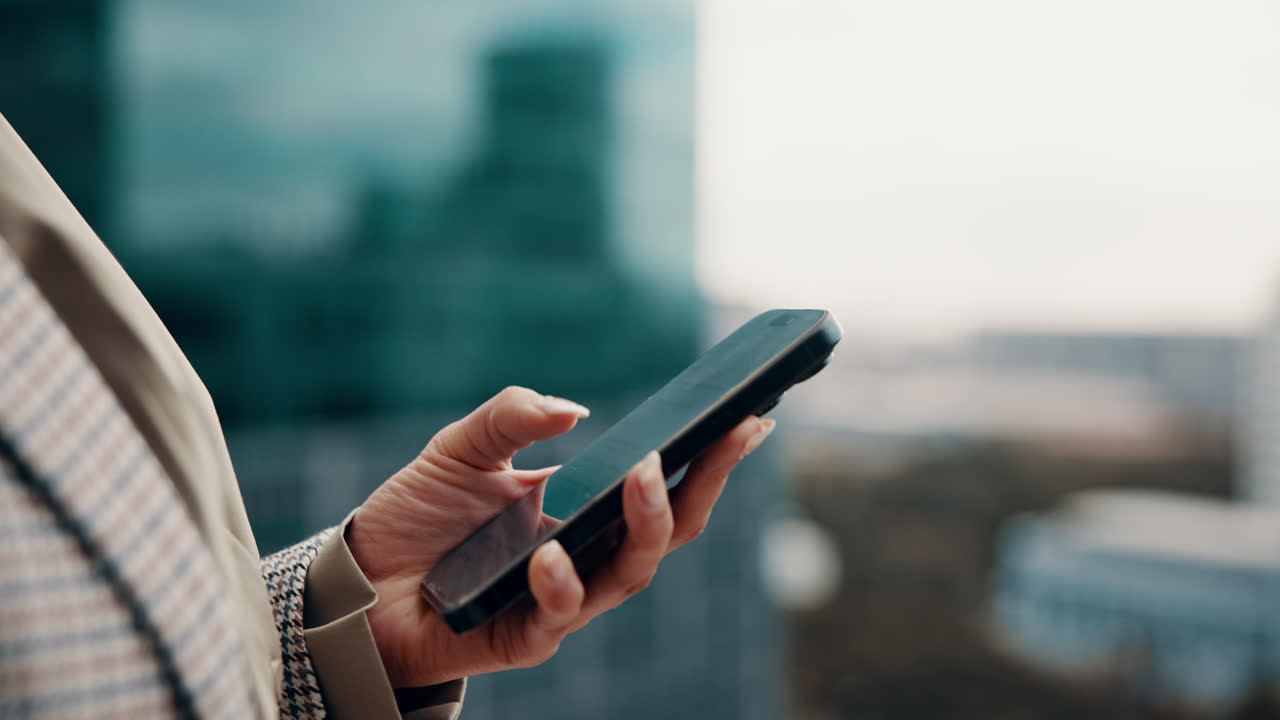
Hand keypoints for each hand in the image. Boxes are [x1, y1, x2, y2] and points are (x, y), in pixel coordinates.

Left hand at [347, 386, 774, 687]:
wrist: (357, 582)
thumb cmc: (419, 516)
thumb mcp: (460, 449)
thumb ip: (512, 418)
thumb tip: (576, 412)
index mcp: (582, 510)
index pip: (662, 483)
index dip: (710, 454)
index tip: (750, 414)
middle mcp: (586, 555)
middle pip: (670, 529)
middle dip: (708, 482)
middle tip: (729, 435)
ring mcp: (562, 598)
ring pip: (632, 573)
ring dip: (648, 523)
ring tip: (645, 476)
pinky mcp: (526, 636)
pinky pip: (560, 616)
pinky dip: (562, 584)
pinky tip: (548, 554)